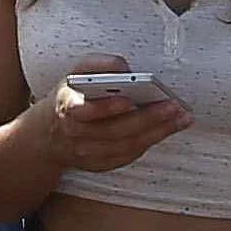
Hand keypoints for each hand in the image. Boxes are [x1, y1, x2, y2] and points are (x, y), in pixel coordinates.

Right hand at [29, 63, 191, 172]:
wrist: (49, 134)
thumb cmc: (71, 96)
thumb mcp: (75, 74)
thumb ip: (98, 65)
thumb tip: (125, 67)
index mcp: (68, 108)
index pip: (84, 111)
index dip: (106, 108)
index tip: (129, 100)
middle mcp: (76, 135)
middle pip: (115, 130)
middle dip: (147, 118)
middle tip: (173, 107)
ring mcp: (88, 153)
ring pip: (126, 146)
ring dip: (156, 132)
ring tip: (180, 117)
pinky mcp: (99, 165)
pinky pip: (128, 156)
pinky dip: (149, 142)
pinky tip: (167, 129)